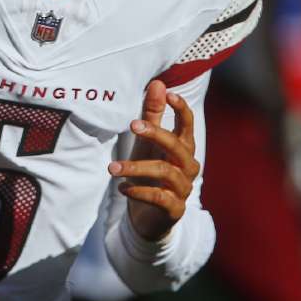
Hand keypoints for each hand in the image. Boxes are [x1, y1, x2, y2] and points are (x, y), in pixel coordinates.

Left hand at [109, 80, 199, 241]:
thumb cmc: (149, 173)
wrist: (148, 217)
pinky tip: (122, 188)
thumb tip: (158, 83)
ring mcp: (183, 189)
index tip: (168, 94)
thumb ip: (153, 115)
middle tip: (132, 125)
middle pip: (177, 145)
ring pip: (165, 172)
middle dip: (155, 133)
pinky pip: (159, 197)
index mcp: (184, 148)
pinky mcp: (174, 209)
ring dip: (136, 167)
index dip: (181, 109)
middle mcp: (188, 166)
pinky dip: (139, 191)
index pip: (188, 124)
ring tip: (112, 167)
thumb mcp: (147, 144)